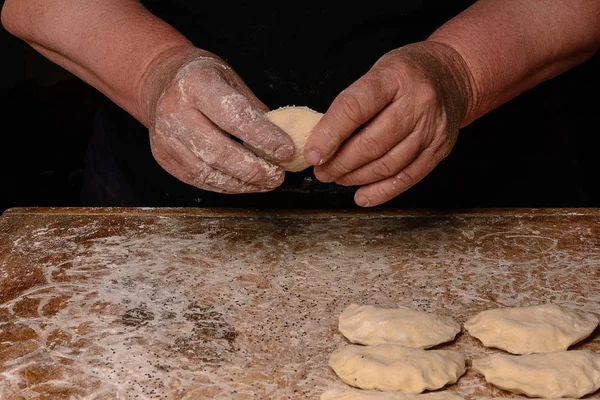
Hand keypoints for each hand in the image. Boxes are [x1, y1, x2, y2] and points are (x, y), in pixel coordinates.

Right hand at [142, 46, 293, 193]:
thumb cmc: (203, 79)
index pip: (234, 116)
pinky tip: (245, 184)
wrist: (159, 81)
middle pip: (218, 151)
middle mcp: (174, 111)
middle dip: (253, 169)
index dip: (263, 137)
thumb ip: (254, 111)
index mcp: (196, 84)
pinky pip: (199, 180)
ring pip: (207, 172)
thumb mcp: (231, 80)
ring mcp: (165, 138)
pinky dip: (226, 185)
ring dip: (242, 183)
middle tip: (278, 175)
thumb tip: (282, 141)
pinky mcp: (163, 158)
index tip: (286, 151)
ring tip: (267, 182)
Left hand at [304, 41, 471, 206]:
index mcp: (394, 76)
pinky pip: (407, 177)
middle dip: (339, 163)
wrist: (453, 75)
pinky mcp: (440, 148)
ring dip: (356, 177)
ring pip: (387, 165)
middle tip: (321, 171)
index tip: (312, 154)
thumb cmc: (405, 74)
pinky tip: (361, 196)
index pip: (355, 108)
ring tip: (337, 178)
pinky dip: (381, 191)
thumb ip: (352, 104)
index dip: (329, 134)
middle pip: (371, 143)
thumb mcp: (377, 73)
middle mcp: (417, 102)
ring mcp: (432, 128)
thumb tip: (321, 143)